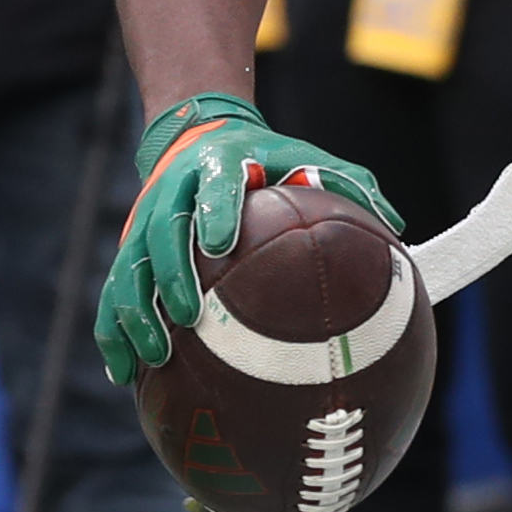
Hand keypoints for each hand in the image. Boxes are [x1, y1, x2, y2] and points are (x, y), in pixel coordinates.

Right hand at [95, 90, 400, 387]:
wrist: (198, 137)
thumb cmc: (265, 159)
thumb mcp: (305, 157)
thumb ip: (348, 184)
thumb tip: (397, 223)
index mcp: (218, 167)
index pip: (212, 188)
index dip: (213, 213)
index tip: (220, 243)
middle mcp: (171, 196)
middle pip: (161, 236)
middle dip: (172, 276)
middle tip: (191, 315)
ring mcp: (142, 226)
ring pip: (127, 273)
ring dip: (136, 316)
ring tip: (155, 357)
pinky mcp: (128, 252)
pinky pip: (113, 295)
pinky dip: (114, 334)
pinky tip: (126, 375)